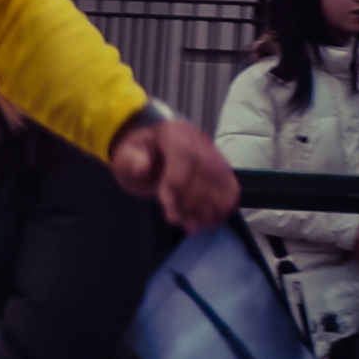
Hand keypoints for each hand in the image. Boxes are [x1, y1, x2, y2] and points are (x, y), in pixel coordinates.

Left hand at [109, 114, 238, 230]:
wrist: (155, 147)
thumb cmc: (140, 154)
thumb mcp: (126, 154)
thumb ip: (131, 161)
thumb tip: (142, 168)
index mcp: (174, 135)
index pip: (183, 160)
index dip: (176, 186)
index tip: (167, 209)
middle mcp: (199, 143)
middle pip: (206, 174)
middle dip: (191, 203)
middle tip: (177, 221)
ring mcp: (215, 156)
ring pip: (221, 184)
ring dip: (208, 208)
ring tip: (190, 224)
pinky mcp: (224, 171)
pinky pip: (231, 189)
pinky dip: (223, 207)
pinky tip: (207, 220)